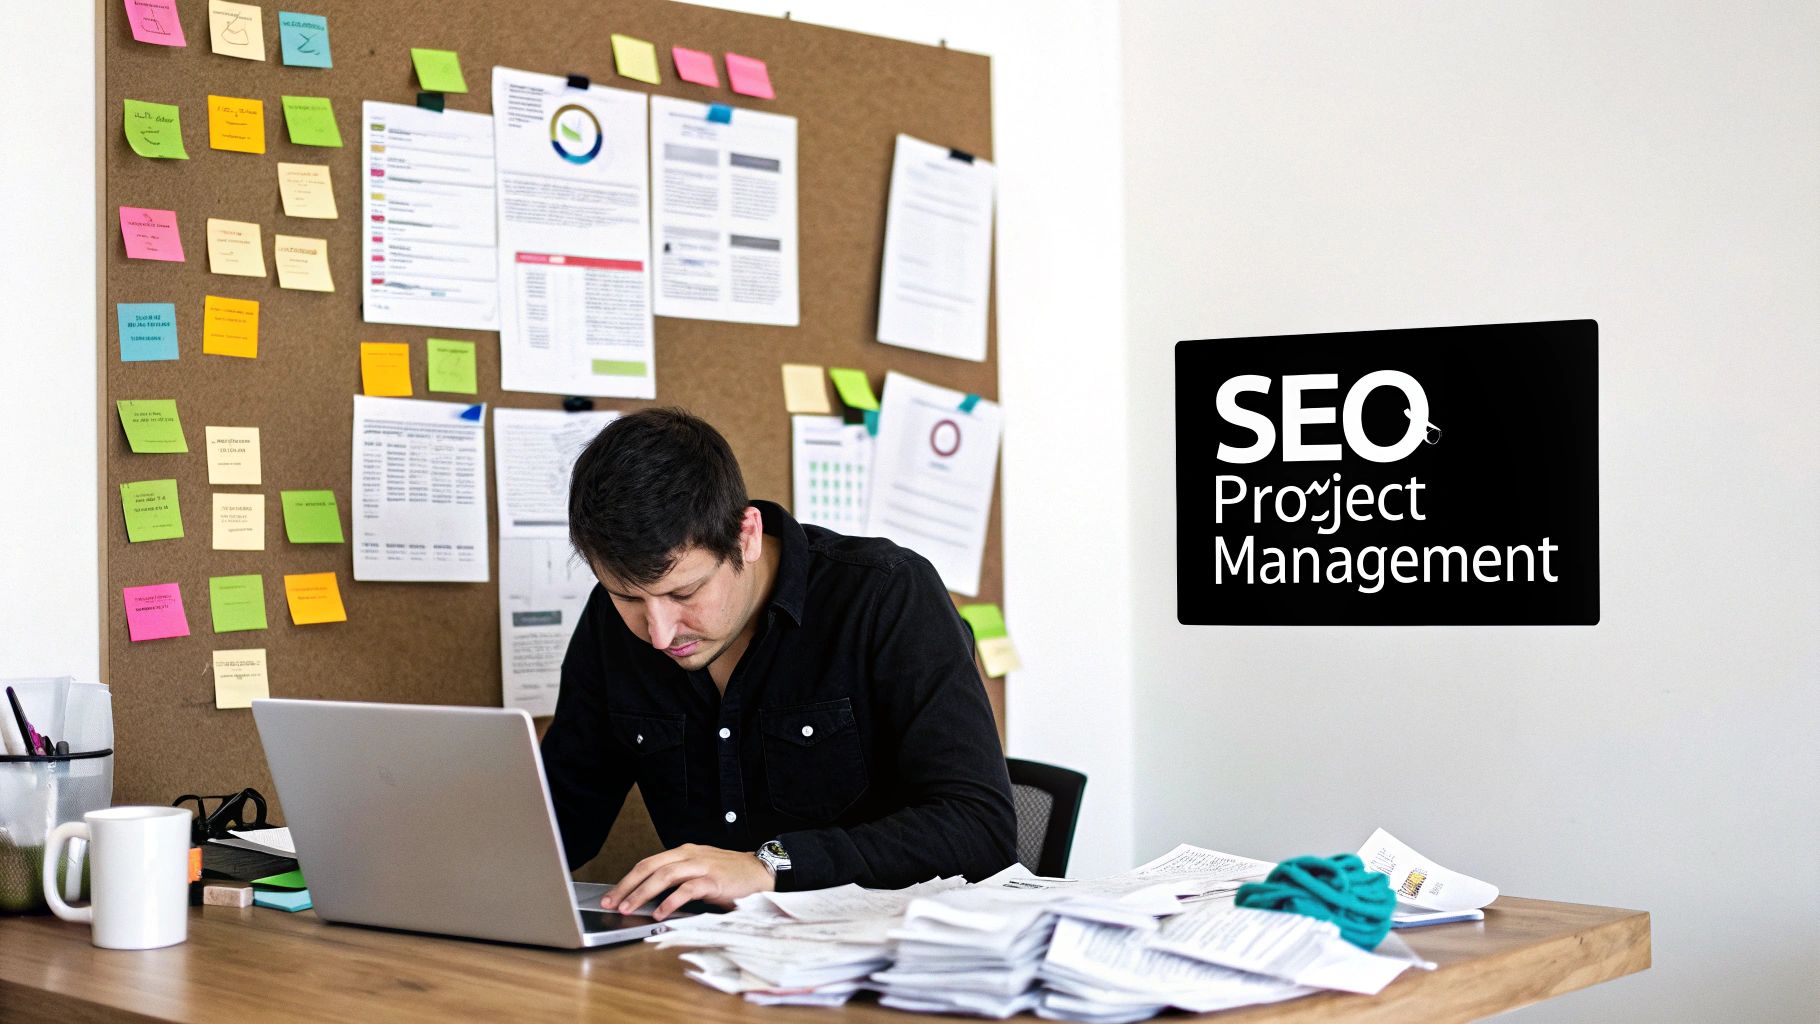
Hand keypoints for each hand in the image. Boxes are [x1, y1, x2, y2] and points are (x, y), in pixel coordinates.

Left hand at [605, 843, 773, 919]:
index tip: (611, 896)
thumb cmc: (730, 876)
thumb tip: (649, 897)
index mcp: (683, 852)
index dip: (627, 880)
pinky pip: (687, 889)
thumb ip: (677, 879)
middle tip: (611, 903)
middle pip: (649, 867)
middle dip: (627, 886)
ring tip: (629, 908)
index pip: (647, 863)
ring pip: (664, 876)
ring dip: (643, 893)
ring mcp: (702, 866)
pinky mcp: (714, 880)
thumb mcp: (699, 872)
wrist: (761, 872)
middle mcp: (689, 855)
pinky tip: (660, 913)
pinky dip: (671, 901)